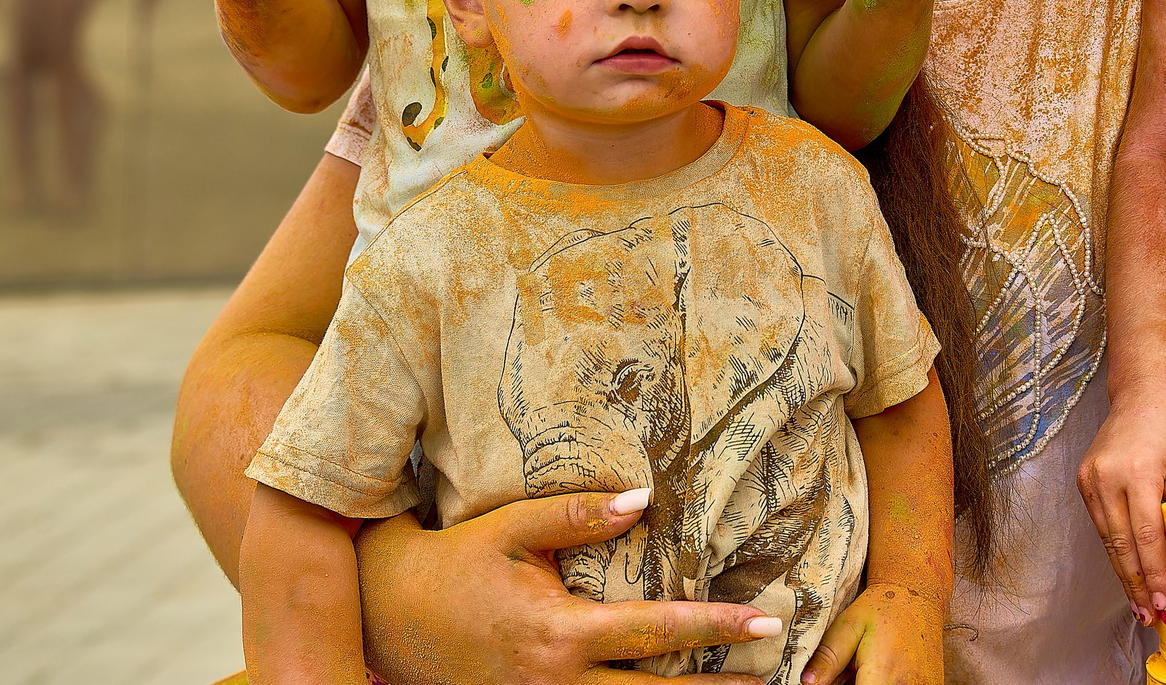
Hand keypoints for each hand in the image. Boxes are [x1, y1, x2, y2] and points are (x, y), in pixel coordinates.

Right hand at [356, 491, 771, 684]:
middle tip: (773, 677)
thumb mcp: (512, 528)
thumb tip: (644, 499)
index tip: (764, 621)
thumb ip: (578, 515)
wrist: (392, 615)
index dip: (714, 627)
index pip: (654, 631)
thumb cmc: (457, 562)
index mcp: (558, 633)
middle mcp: (556, 683)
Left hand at [800, 584, 940, 684]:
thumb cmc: (882, 608)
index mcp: (883, 674)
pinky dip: (883, 683)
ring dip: (869, 684)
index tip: (838, 678)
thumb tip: (807, 683)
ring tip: (864, 670)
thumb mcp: (850, 625)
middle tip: (849, 671)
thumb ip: (829, 657)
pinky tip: (878, 673)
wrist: (919, 596)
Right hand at [1076, 388, 1165, 627]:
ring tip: (1138, 604)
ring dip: (1123, 573)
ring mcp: (1090, 479)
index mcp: (1138, 471)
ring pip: (1107, 539)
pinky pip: (1100, 524)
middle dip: (1136, 584)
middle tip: (1149, 616)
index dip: (1154, 574)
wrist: (1142, 393)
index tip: (1163, 603)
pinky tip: (1127, 570)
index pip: (1145, 535)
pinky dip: (1115, 549)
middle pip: (1121, 544)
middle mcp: (1107, 477)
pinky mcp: (1083, 480)